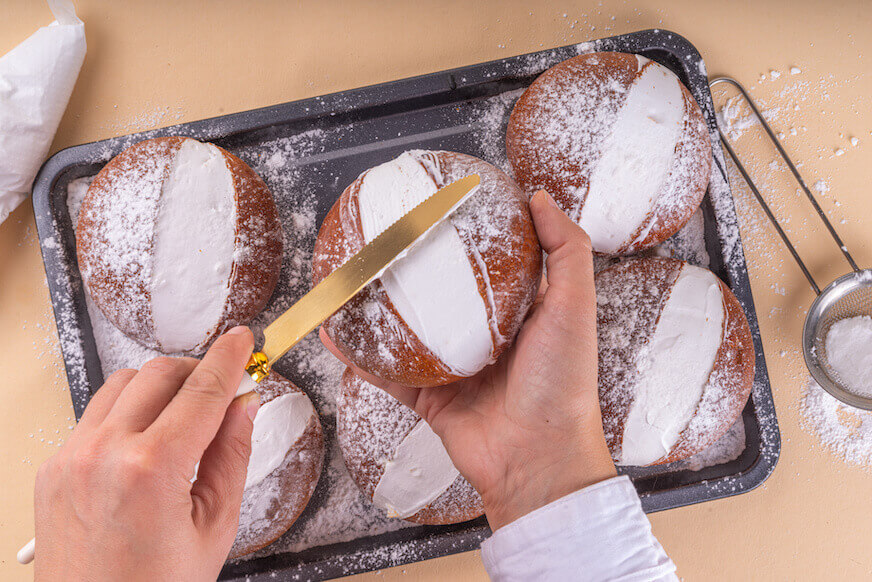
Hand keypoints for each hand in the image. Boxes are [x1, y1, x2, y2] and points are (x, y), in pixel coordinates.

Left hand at [33, 327, 259, 580]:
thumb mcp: (215, 526)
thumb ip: (233, 454)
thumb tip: (244, 405)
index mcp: (152, 469)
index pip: (202, 391)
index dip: (230, 358)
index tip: (244, 339)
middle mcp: (103, 453)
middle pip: (160, 373)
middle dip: (198, 370)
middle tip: (223, 388)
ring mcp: (71, 458)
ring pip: (123, 384)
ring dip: (160, 387)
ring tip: (184, 417)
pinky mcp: (53, 467)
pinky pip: (95, 414)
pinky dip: (128, 413)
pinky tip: (147, 441)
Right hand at [322, 190, 615, 530]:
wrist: (538, 458)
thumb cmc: (562, 381)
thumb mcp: (574, 306)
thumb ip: (565, 250)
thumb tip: (539, 197)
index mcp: (519, 314)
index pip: (490, 265)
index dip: (467, 237)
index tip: (441, 206)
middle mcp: (484, 338)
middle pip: (441, 296)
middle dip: (413, 270)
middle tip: (385, 238)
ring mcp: (453, 369)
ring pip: (406, 333)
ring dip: (376, 309)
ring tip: (348, 278)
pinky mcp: (428, 399)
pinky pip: (386, 373)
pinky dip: (358, 355)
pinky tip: (332, 331)